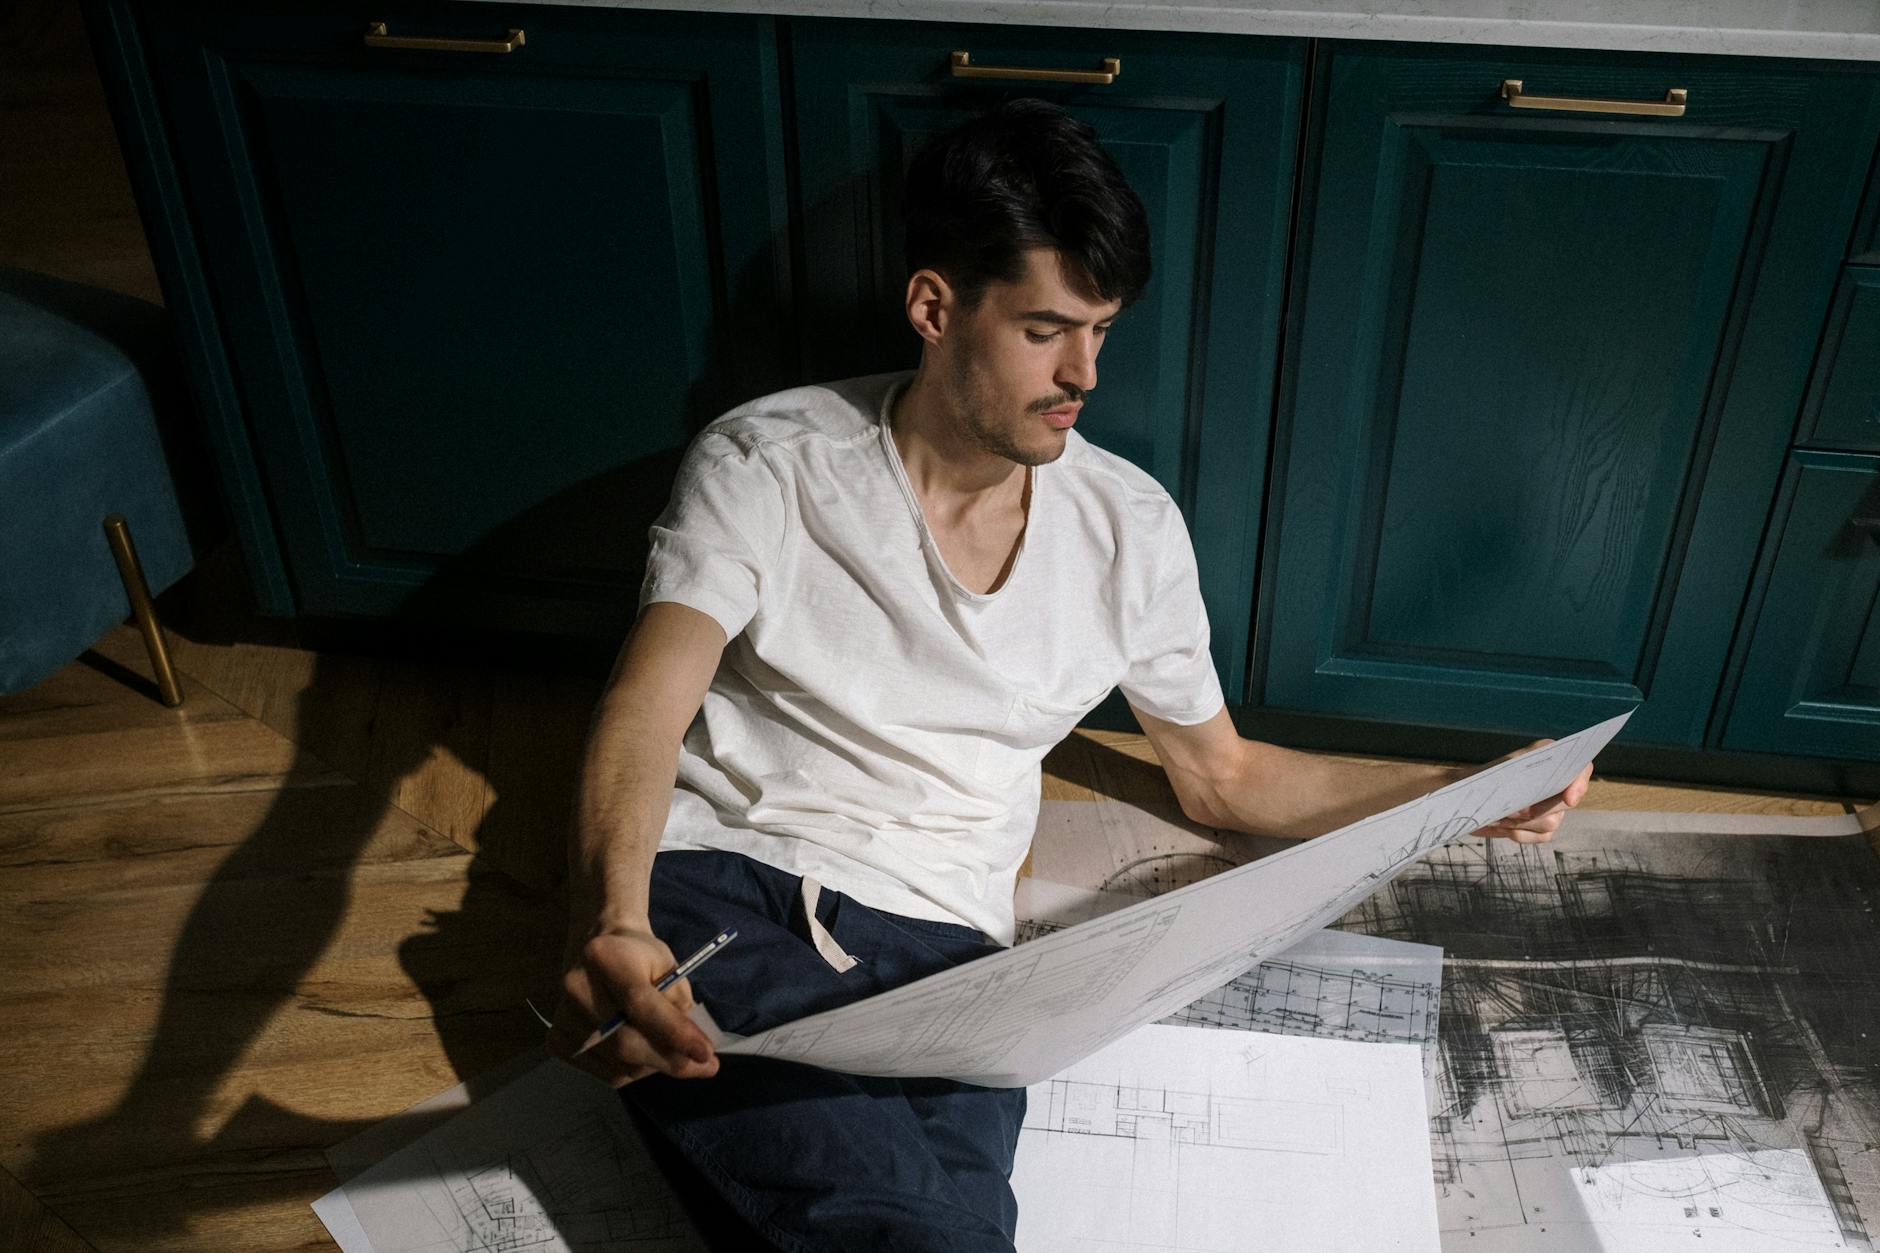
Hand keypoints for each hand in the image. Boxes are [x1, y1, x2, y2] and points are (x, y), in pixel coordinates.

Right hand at [546, 925, 719, 1086]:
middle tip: (704, 1066)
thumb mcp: (669, 966)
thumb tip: (699, 1053)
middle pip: (626, 1042)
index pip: (641, 1003)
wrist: (599, 946)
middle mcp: (576, 987)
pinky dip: (633, 1070)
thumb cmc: (640, 956)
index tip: (706, 1053)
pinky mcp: (558, 1040)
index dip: (674, 1032)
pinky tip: (644, 1052)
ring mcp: (563, 1017)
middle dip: (670, 1060)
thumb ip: (682, 1006)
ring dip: (654, 1066)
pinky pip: (605, 1073)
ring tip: (671, 1052)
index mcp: (604, 957)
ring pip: (619, 1065)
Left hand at [1471, 739, 1593, 844]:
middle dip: (1537, 809)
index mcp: (1549, 760)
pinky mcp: (1540, 826)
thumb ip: (1526, 775)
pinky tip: (1503, 826)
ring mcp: (1550, 807)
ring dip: (1522, 822)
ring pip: (1551, 823)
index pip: (1581, 768)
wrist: (1463, 798)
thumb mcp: (1502, 769)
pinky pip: (1542, 836)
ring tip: (1500, 815)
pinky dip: (1521, 834)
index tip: (1569, 799)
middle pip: (1565, 803)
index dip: (1580, 783)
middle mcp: (1555, 783)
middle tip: (1511, 810)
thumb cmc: (1481, 778)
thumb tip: (1540, 800)